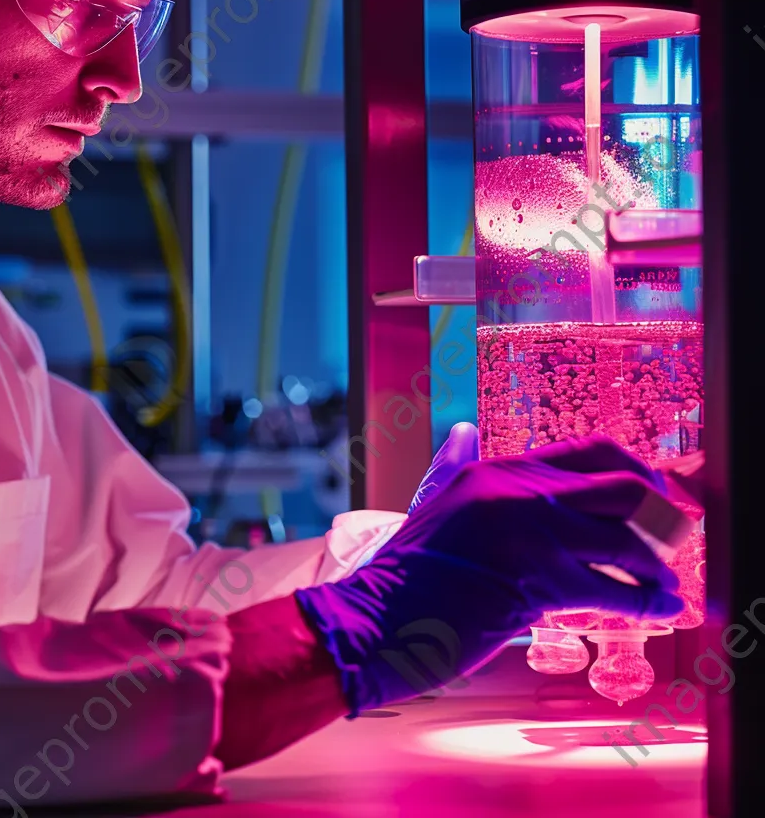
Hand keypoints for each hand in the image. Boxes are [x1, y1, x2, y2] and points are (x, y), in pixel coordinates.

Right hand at [296, 435, 681, 715]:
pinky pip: (615, 589)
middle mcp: (518, 491)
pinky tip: (652, 610)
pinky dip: (645, 602)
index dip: (637, 469)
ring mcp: (530, 533)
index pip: (589, 450)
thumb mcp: (430, 503)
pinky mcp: (537, 582)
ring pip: (628, 539)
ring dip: (660, 567)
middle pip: (623, 484)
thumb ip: (453, 465)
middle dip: (664, 511)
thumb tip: (463, 431)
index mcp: (496, 470)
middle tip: (676, 534)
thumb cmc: (404, 573)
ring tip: (665, 586)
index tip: (658, 491)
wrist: (374, 619)